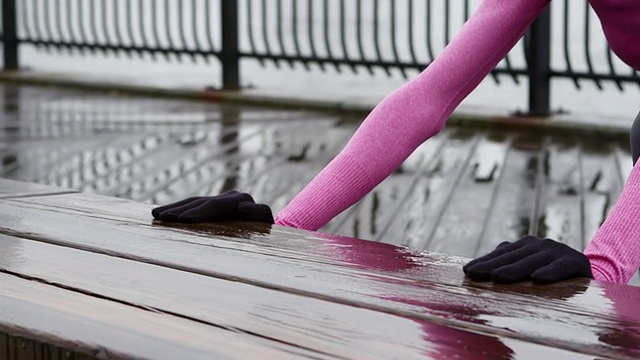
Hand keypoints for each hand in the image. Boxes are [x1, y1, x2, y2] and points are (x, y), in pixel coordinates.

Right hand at [151, 190, 273, 223]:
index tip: (184, 220)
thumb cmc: (269, 233)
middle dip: (181, 210)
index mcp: (242, 201)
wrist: (271, 231)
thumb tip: (243, 205)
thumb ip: (258, 213)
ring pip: (194, 202)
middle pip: (201, 202)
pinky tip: (161, 214)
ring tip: (155, 215)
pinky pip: (193, 206)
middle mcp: (231, 197)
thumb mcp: (267, 223)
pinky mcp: (215, 205)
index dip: (200, 212)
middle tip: (162, 217)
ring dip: (174, 209)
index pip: (216, 205)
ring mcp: (222, 200)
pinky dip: (177, 210)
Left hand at [463, 235, 592, 283]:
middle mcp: (540, 244)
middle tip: (474, 274)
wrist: (590, 270)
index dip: (483, 262)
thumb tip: (480, 266)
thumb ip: (509, 261)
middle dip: (491, 266)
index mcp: (526, 244)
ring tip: (499, 277)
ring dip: (515, 269)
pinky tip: (538, 278)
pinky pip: (560, 268)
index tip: (466, 271)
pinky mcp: (575, 262)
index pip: (500, 254)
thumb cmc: (551, 269)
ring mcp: (557, 251)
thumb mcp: (530, 263)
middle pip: (512, 257)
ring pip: (532, 261)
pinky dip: (549, 272)